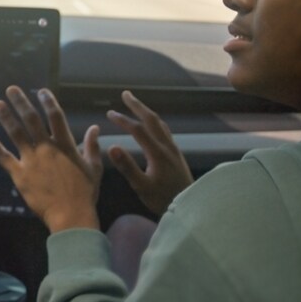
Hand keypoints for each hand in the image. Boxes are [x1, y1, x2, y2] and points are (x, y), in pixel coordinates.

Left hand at [0, 86, 102, 232]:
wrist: (71, 215)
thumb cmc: (85, 193)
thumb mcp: (94, 168)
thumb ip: (93, 146)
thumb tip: (95, 128)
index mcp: (65, 145)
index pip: (56, 117)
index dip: (48, 102)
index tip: (41, 91)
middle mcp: (46, 148)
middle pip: (32, 120)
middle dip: (21, 103)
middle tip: (11, 89)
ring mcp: (31, 161)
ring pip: (16, 134)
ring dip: (6, 118)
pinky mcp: (20, 175)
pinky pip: (5, 159)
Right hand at [106, 91, 193, 215]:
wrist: (191, 207)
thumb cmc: (163, 200)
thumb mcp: (141, 186)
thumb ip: (127, 166)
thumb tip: (112, 146)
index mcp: (157, 153)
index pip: (138, 130)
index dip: (123, 120)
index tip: (110, 114)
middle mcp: (167, 147)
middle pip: (152, 120)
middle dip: (138, 106)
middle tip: (126, 94)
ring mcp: (174, 150)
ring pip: (160, 124)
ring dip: (147, 112)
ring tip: (137, 106)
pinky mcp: (177, 155)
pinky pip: (165, 131)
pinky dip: (155, 122)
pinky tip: (153, 126)